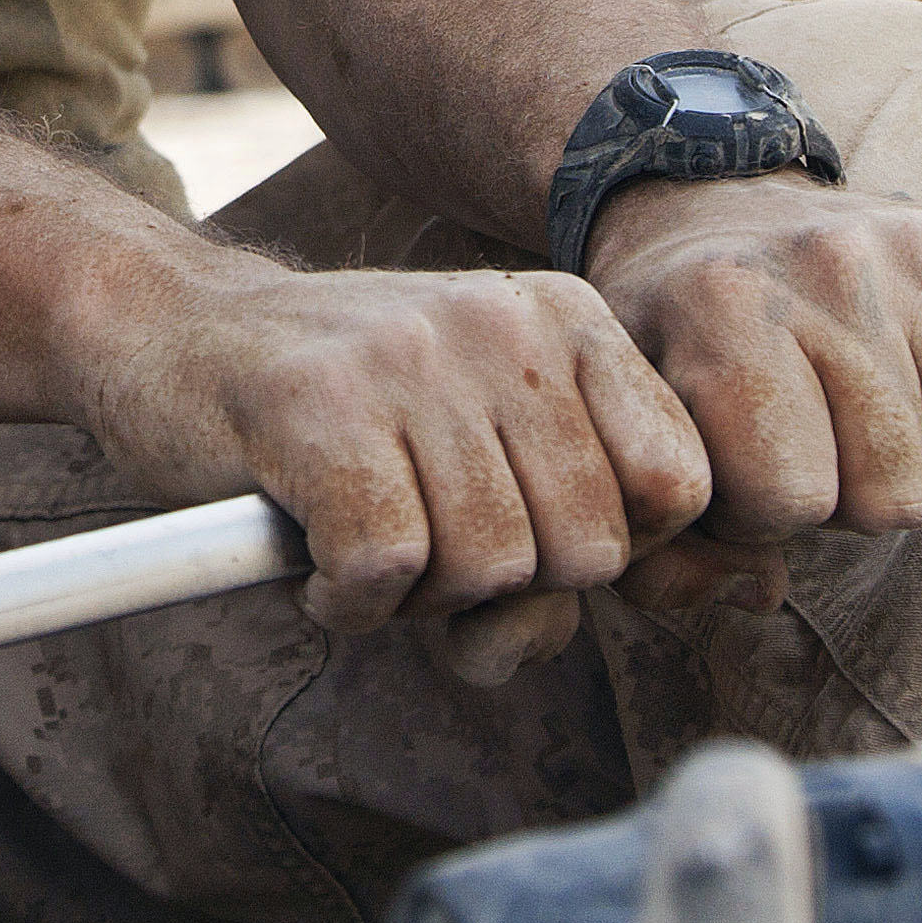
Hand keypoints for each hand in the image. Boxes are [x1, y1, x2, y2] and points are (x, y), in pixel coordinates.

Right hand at [52, 257, 714, 673]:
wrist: (170, 336)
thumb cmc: (347, 421)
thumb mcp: (489, 441)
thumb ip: (593, 518)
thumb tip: (751, 597)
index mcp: (568, 321)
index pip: (680, 485)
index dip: (609, 552)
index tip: (527, 538)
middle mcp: (504, 327)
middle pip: (588, 550)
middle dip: (506, 586)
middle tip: (427, 546)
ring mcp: (412, 362)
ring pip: (490, 569)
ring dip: (418, 597)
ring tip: (363, 538)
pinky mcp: (320, 412)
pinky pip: (389, 571)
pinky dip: (348, 601)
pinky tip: (312, 559)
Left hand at [582, 175, 921, 548]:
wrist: (713, 210)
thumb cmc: (674, 349)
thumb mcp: (635, 433)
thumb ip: (662, 549)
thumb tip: (759, 593)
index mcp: (722, 302)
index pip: (794, 498)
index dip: (766, 514)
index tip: (742, 469)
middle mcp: (826, 260)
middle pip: (895, 493)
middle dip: (848, 499)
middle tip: (810, 444)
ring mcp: (913, 247)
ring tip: (863, 422)